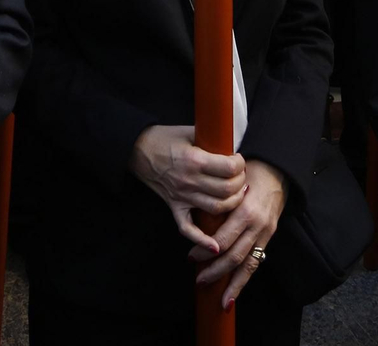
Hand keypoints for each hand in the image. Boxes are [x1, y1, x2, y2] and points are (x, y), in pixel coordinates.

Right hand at [129, 125, 246, 253]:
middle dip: (240, 183)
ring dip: (232, 204)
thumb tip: (233, 142)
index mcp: (195, 160)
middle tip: (240, 176)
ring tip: (236, 194)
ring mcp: (182, 196)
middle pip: (227, 189)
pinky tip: (215, 246)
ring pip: (216, 208)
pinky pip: (187, 229)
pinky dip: (201, 240)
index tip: (239, 160)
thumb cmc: (164, 138)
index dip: (240, 164)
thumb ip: (211, 137)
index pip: (229, 168)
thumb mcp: (190, 131)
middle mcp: (190, 180)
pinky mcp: (174, 207)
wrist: (137, 150)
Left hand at [191, 160, 287, 308]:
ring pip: (248, 265)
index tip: (191, 257)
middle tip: (199, 280)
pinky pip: (256, 262)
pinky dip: (245, 278)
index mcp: (246, 211)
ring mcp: (265, 233)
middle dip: (216, 271)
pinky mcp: (269, 237)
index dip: (206, 251)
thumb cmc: (249, 174)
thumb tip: (196, 223)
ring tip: (222, 300)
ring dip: (234, 284)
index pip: (223, 239)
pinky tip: (236, 291)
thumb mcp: (231, 185)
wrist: (277, 171)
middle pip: (235, 256)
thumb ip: (218, 204)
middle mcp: (257, 225)